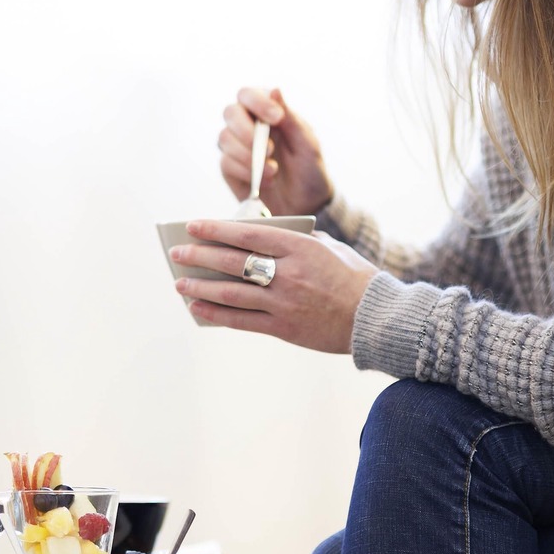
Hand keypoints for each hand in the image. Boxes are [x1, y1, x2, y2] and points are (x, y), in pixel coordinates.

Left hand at [169, 220, 378, 353]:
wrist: (376, 318)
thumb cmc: (352, 277)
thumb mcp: (328, 247)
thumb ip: (296, 239)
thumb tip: (259, 235)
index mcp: (300, 247)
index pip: (248, 233)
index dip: (216, 229)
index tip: (192, 225)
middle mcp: (289, 274)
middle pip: (233, 262)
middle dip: (199, 256)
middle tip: (177, 253)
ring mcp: (284, 303)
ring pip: (231, 293)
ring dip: (200, 287)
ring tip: (180, 283)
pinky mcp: (284, 328)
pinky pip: (242, 321)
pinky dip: (216, 313)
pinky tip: (198, 307)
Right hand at [219, 87, 334, 216]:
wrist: (304, 204)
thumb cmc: (309, 169)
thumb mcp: (307, 143)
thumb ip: (290, 117)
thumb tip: (275, 90)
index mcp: (266, 111)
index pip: (248, 94)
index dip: (258, 102)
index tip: (277, 118)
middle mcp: (247, 125)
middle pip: (230, 112)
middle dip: (247, 131)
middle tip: (270, 150)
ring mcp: (236, 146)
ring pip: (225, 138)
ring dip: (249, 156)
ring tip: (273, 171)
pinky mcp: (229, 167)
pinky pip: (226, 163)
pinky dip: (246, 172)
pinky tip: (265, 181)